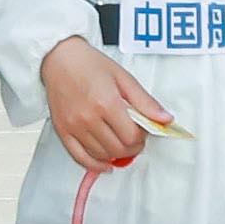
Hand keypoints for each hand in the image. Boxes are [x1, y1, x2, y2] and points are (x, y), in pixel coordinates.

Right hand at [39, 38, 164, 176]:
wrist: (59, 58)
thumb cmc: (89, 64)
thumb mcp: (123, 77)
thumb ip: (145, 101)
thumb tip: (165, 119)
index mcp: (107, 102)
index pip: (132, 136)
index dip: (143, 137)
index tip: (143, 130)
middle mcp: (89, 117)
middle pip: (119, 149)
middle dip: (132, 147)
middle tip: (134, 138)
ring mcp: (74, 126)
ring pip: (102, 155)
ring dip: (116, 154)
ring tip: (119, 143)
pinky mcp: (63, 131)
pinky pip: (80, 157)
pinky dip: (95, 165)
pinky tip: (104, 163)